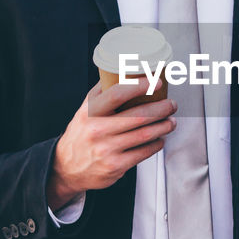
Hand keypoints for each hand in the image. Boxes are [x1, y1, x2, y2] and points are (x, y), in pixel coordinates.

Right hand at [46, 79, 176, 206]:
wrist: (67, 167)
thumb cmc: (81, 134)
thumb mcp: (85, 110)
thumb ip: (101, 92)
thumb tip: (122, 71)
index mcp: (90, 112)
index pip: (117, 94)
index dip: (140, 86)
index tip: (156, 82)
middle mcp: (97, 130)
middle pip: (138, 116)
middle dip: (161, 109)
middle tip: (171, 104)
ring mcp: (107, 149)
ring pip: (145, 135)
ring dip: (163, 126)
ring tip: (171, 121)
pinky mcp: (115, 166)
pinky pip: (143, 153)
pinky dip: (156, 144)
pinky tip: (159, 138)